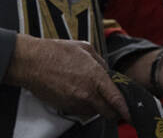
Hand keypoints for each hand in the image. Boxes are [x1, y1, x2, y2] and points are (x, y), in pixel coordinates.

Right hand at [6, 35, 129, 121]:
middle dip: (113, 111)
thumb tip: (106, 72)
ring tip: (88, 90)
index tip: (130, 114)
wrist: (32, 62)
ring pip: (93, 111)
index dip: (124, 109)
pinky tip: (76, 91)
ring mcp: (75, 102)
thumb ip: (100, 61)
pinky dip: (82, 104)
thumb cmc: (56, 51)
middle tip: (114, 106)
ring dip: (96, 105)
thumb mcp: (84, 47)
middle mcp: (87, 92)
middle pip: (107, 112)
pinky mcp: (64, 107)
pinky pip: (79, 109)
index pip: (115, 99)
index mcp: (95, 76)